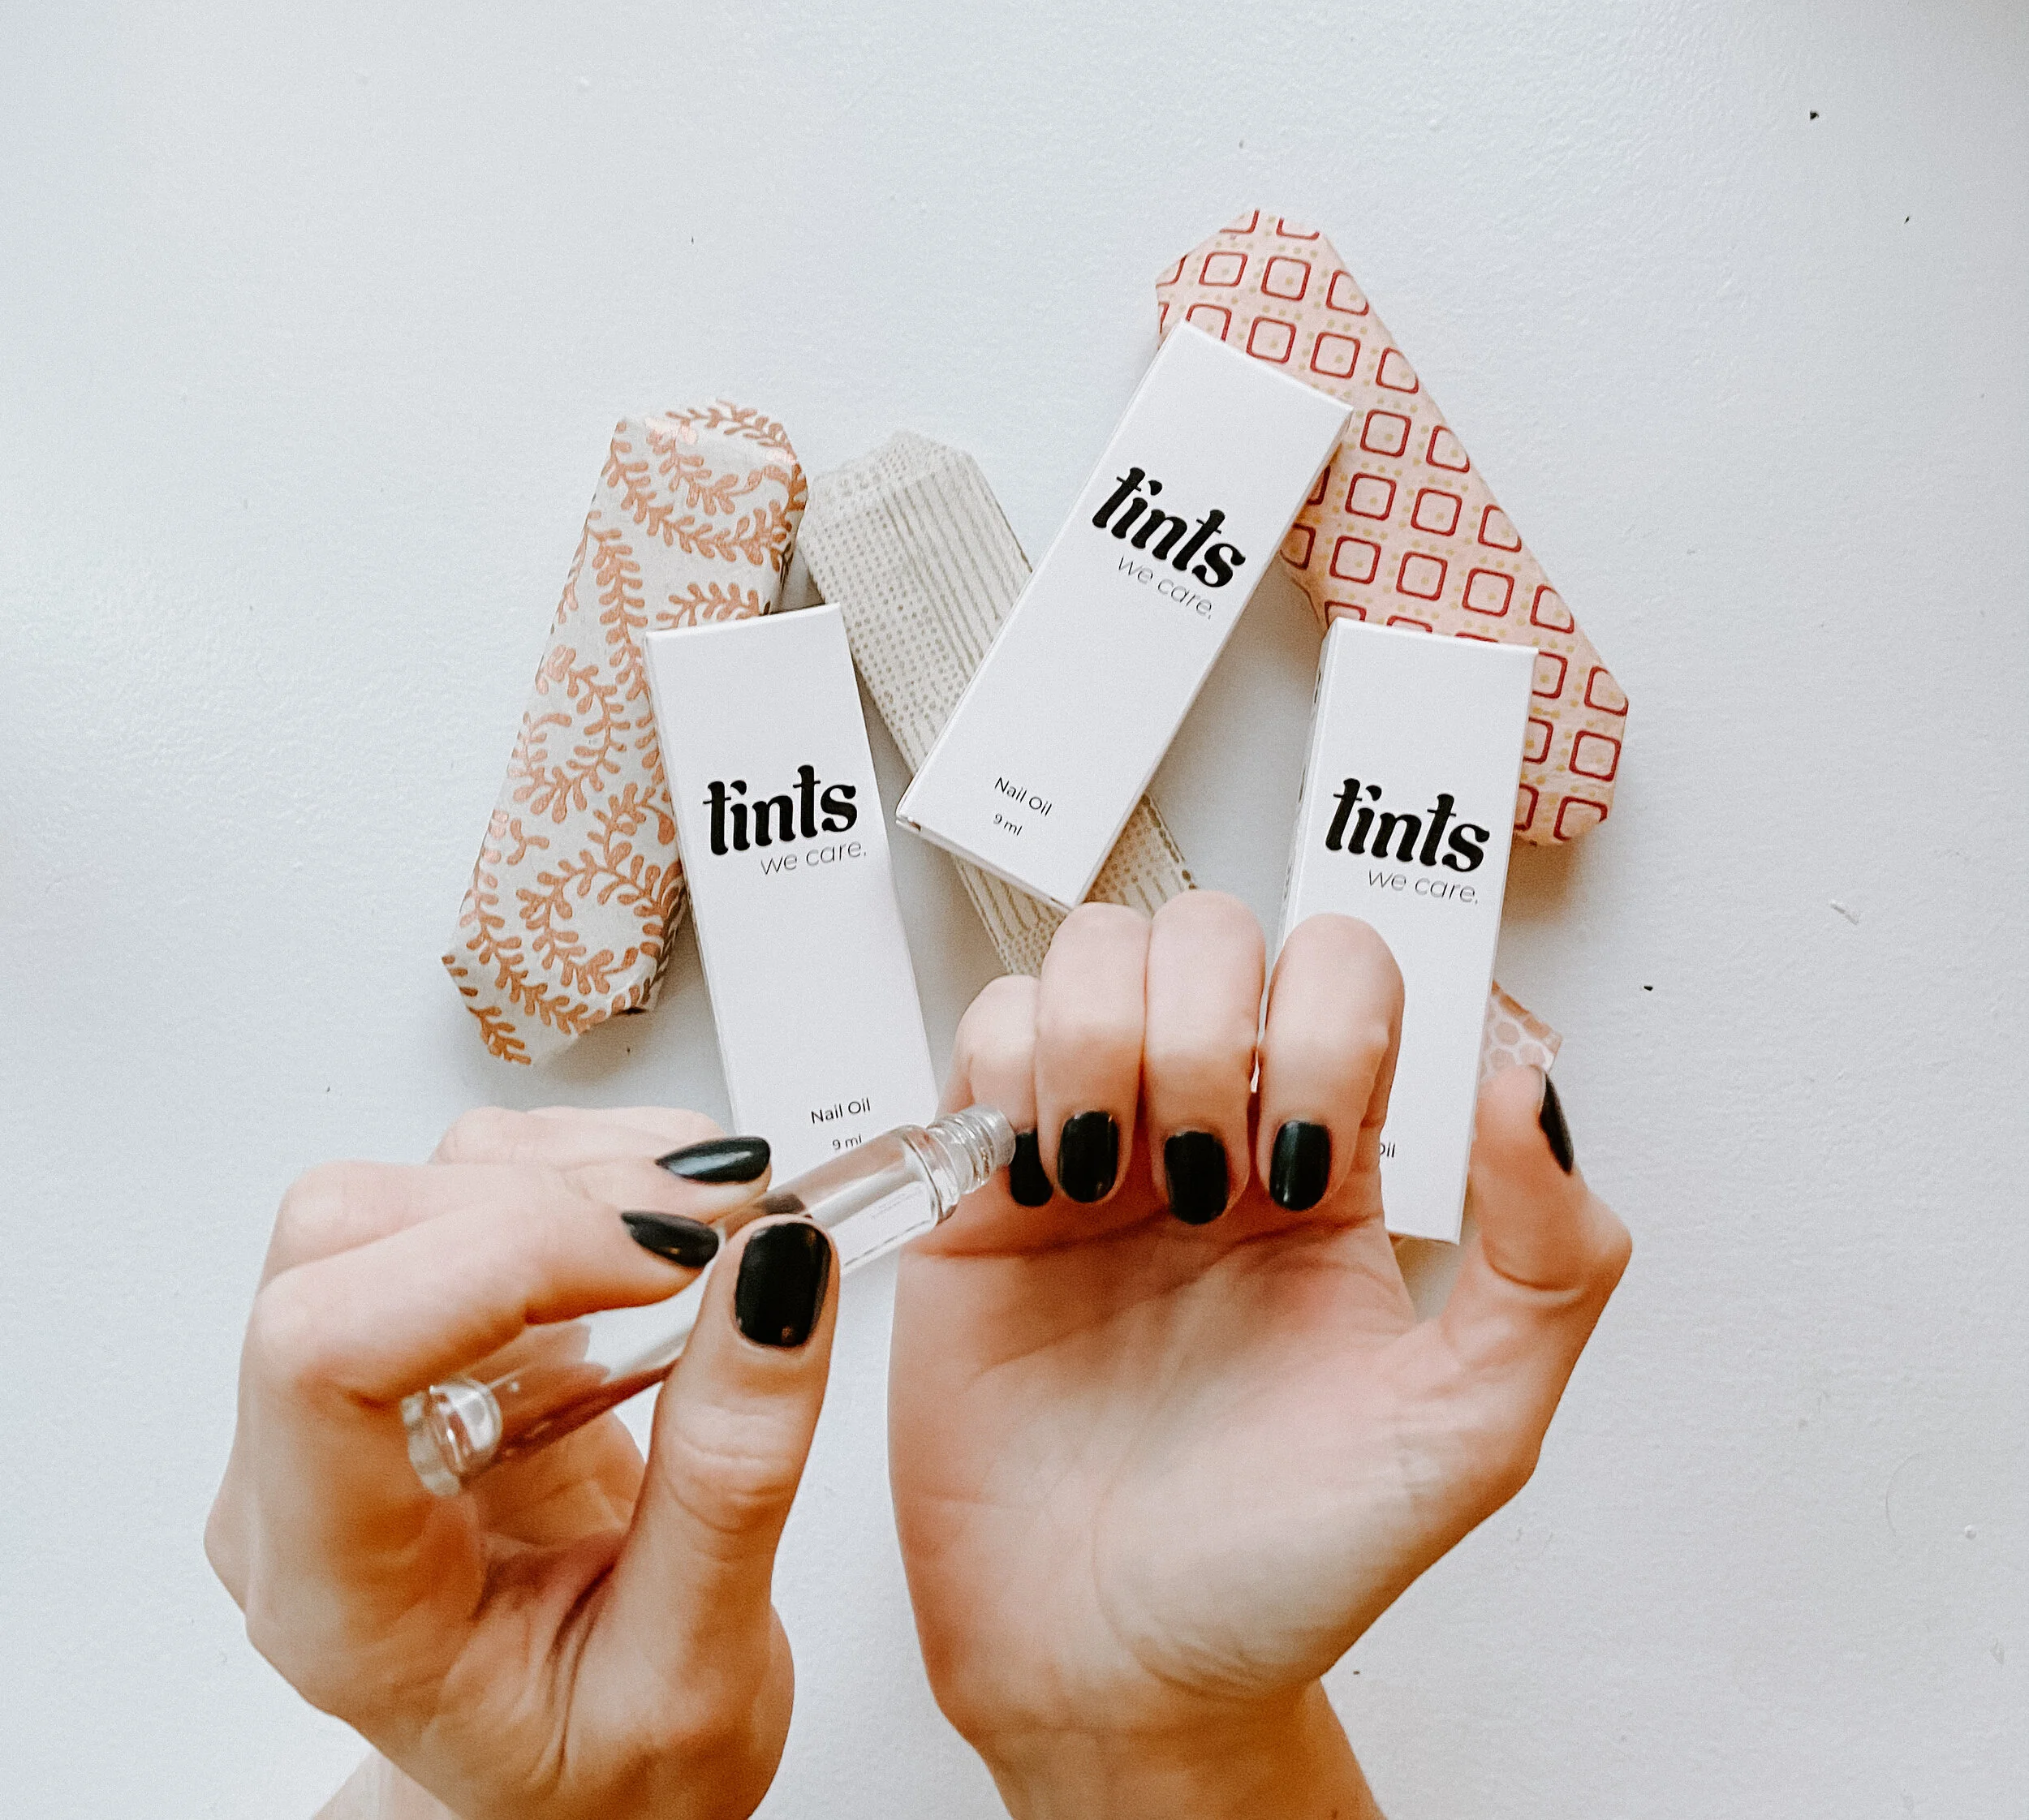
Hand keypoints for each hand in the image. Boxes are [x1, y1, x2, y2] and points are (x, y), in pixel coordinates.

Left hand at [207, 1108, 838, 1819]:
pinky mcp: (424, 1330)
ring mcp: (357, 1392)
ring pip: (412, 1183)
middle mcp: (303, 1474)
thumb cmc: (602, 1773)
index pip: (325, 1354)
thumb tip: (776, 1272)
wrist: (578, 1784)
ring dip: (581, 1168)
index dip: (501, 1258)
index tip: (679, 1256)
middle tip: (723, 1227)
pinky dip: (591, 1167)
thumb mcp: (697, 1674)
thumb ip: (732, 1476)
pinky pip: (474, 1184)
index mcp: (339, 1592)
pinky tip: (676, 1232)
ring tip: (721, 1225)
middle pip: (348, 1236)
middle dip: (551, 1195)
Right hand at [888, 893, 1631, 1817]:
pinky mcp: (981, 1179)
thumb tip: (1529, 1083)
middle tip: (1198, 1184)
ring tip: (1110, 1178)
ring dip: (1105, 1041)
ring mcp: (1092, 1145)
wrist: (1109, 1670)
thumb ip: (1548, 1263)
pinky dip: (1008, 1072)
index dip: (1329, 1027)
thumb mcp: (1464, 1435)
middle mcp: (1212, 1132)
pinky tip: (1037, 1184)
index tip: (1304, 1168)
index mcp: (1335, 1167)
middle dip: (1206, 1030)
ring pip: (1094, 951)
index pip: (1348, 971)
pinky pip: (986, 1030)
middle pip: (1211, 930)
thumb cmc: (1278, 1570)